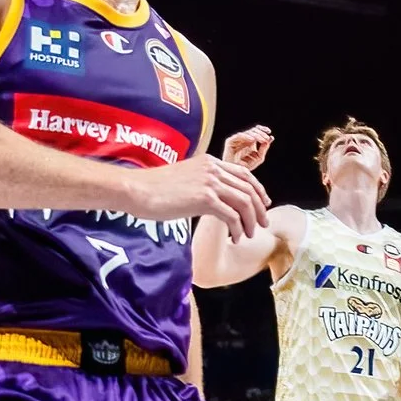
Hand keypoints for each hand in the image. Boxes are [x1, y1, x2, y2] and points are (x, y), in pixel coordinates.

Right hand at [125, 154, 270, 239]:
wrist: (136, 189)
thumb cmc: (152, 188)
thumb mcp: (183, 178)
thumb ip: (200, 183)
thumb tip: (209, 199)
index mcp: (209, 162)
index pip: (244, 173)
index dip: (258, 189)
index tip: (263, 204)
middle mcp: (213, 169)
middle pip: (249, 188)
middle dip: (259, 208)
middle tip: (263, 223)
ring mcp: (210, 183)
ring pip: (244, 202)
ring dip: (251, 221)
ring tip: (250, 234)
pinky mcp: (205, 199)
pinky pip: (232, 216)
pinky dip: (238, 228)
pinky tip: (236, 238)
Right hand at [221, 126, 273, 170]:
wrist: (235, 173)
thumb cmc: (246, 166)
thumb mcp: (259, 157)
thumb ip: (264, 148)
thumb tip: (271, 138)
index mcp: (250, 141)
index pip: (256, 131)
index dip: (262, 129)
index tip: (269, 132)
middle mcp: (243, 139)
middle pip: (253, 130)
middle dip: (261, 133)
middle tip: (266, 138)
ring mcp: (237, 139)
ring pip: (247, 132)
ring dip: (256, 135)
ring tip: (262, 140)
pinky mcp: (230, 141)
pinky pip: (239, 136)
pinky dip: (246, 136)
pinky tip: (253, 140)